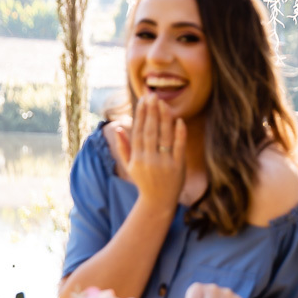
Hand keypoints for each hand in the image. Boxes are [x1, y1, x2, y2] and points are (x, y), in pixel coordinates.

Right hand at [115, 95, 185, 211]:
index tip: (144, 100)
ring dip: (164, 118)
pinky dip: (179, 134)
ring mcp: (164, 163)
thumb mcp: (130, 165)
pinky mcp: (178, 167)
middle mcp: (149, 159)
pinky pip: (179, 147)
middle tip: (153, 95)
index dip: (141, 114)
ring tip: (164, 103)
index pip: (138, 131)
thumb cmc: (144, 181)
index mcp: (137, 157)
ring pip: (164, 136)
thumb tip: (118, 127)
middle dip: (151, 112)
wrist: (158, 202)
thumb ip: (124, 146)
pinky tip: (180, 121)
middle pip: (150, 131)